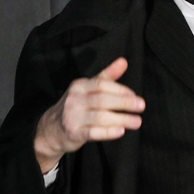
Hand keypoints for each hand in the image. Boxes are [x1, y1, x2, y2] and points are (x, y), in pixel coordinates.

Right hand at [33, 57, 144, 172]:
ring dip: (121, 119)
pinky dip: (108, 132)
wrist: (52, 129)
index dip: (120, 90)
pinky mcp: (73, 133)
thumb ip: (107, 76)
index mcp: (79, 86)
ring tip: (137, 122)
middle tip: (142, 106)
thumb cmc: (77, 106)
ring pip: (99, 117)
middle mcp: (74, 99)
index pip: (102, 85)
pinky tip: (121, 131)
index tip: (135, 96)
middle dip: (124, 103)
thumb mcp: (89, 88)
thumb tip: (124, 61)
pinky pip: (92, 133)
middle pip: (102, 100)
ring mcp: (72, 117)